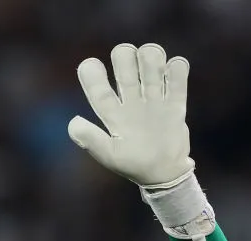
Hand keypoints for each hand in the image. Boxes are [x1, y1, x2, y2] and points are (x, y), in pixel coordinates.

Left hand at [68, 43, 193, 187]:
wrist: (164, 175)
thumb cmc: (134, 165)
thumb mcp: (110, 155)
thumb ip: (91, 139)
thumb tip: (74, 121)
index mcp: (110, 111)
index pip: (95, 80)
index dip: (91, 69)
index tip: (96, 69)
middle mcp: (129, 98)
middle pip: (124, 58)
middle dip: (126, 56)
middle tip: (133, 74)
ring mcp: (152, 98)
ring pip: (150, 59)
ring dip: (152, 58)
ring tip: (157, 75)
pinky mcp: (174, 102)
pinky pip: (176, 73)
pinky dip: (177, 67)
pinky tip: (175, 74)